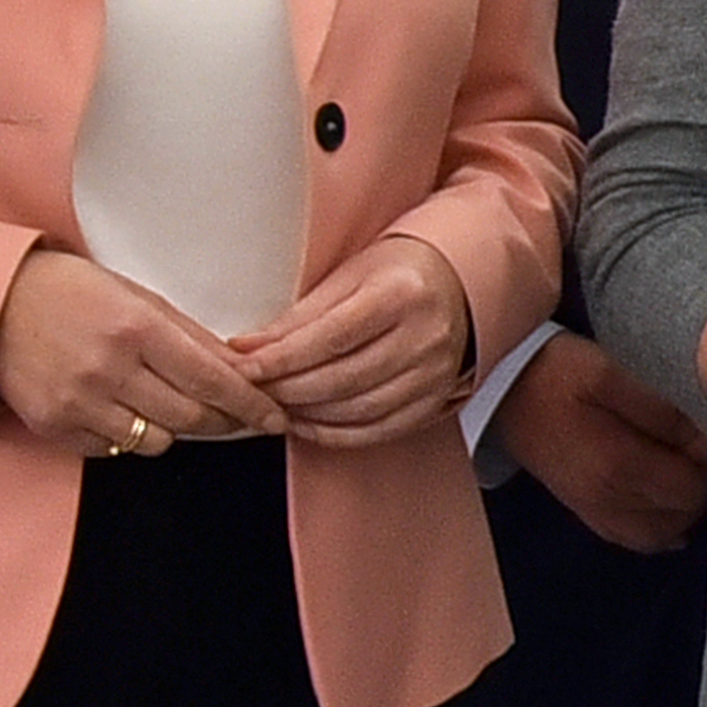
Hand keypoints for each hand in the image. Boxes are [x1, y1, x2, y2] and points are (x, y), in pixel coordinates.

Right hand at [0, 243, 290, 458]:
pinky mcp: (53, 425)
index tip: (275, 417)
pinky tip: (121, 409)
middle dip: (223, 422)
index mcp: (136, 328)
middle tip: (236, 416)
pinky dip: (127, 436)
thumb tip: (244, 370)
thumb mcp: (136, 297)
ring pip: (156, 441)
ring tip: (166, 403)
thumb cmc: (71, 292)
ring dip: (174, 428)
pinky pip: (113, 449)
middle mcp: (108, 369)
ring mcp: (78, 401)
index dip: (251, 405)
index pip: (212, 380)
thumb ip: (190, 335)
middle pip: (191, 418)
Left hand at [233, 233, 480, 444]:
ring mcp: (435, 371)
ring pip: (360, 409)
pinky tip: (309, 423)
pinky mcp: (437, 397)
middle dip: (287, 390)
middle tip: (251, 390)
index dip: (281, 359)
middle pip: (343, 378)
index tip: (245, 367)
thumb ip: (299, 317)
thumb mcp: (348, 277)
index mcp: (401, 294)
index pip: (330, 337)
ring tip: (276, 404)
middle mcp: (425, 335)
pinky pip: (381, 429)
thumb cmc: (400, 272)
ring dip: (308, 414)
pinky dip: (338, 434)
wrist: (460, 283)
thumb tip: (249, 349)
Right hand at [501, 326, 706, 554]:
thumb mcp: (613, 373)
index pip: (697, 480)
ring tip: (693, 460)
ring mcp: (597, 512)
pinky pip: (641, 536)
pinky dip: (666, 522)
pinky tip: (675, 495)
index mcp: (617, 466)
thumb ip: (664, 409)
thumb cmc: (560, 373)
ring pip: (669, 529)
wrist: (502, 389)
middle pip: (688, 507)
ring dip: (691, 500)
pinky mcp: (589, 513)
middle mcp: (609, 501)